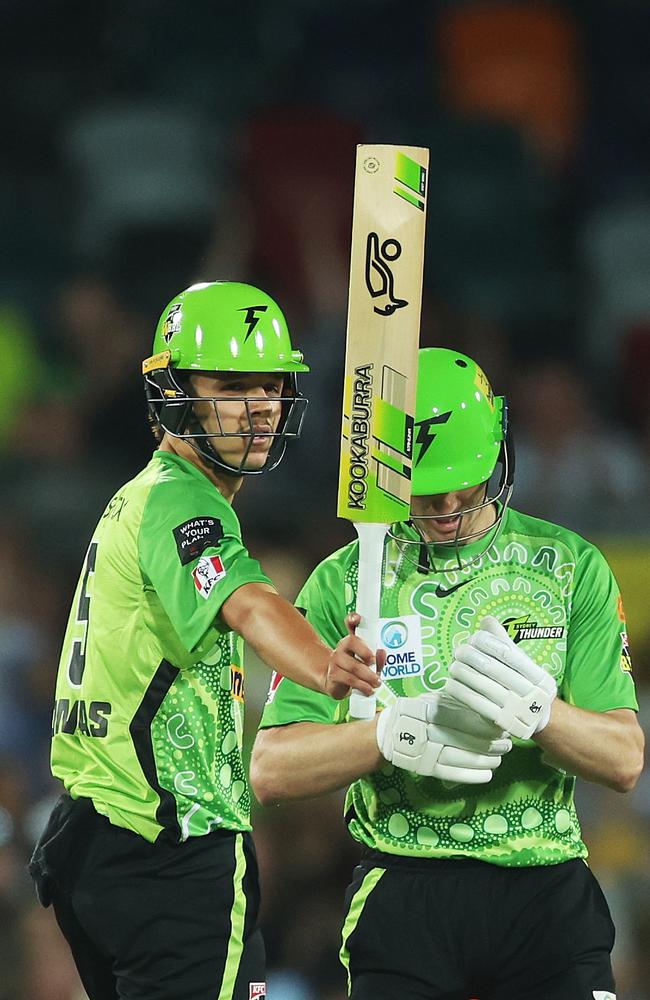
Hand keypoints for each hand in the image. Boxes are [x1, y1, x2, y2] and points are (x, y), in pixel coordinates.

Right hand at [325, 613, 383, 699]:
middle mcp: (342, 647)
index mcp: (351, 640)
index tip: (357, 618)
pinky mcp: (333, 674)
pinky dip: (362, 686)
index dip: (353, 619)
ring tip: (377, 682)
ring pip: (353, 665)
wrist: (336, 684)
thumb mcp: (370, 664)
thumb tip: (382, 652)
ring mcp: (335, 660)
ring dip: (369, 676)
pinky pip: (349, 679)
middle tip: (374, 663)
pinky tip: (368, 690)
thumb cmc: (356, 671)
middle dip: (365, 652)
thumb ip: (378, 658)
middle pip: (351, 642)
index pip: (350, 625)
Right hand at [375, 690, 511, 783]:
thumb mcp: (432, 699)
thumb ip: (455, 703)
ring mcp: (426, 751)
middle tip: (507, 745)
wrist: (388, 733)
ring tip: (499, 759)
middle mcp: (428, 731)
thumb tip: (485, 708)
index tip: (501, 728)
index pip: (464, 719)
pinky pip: (451, 774)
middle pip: (465, 740)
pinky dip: (471, 775)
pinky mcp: (425, 768)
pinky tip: (487, 775)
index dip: (485, 726)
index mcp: (430, 711)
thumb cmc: (416, 712)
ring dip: (484, 761)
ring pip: (461, 758)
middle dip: (490, 744)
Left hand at [446, 616, 556, 739]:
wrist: (536, 722)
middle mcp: (534, 695)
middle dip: (470, 656)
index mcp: (541, 677)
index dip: (488, 642)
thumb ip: (505, 643)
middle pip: (493, 668)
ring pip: (482, 686)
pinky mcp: (504, 725)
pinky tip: (450, 684)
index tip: (473, 638)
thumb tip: (487, 620)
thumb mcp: (522, 665)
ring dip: (462, 673)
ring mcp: (519, 712)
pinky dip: (461, 692)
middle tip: (458, 651)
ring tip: (453, 667)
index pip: (508, 652)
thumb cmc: (524, 686)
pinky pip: (477, 705)